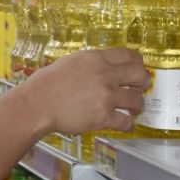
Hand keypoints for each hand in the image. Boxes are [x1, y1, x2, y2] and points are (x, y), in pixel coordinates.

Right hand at [18, 48, 149, 133]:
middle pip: (140, 75)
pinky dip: (129, 124)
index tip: (138, 68)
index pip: (129, 55)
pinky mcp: (103, 116)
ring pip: (137, 100)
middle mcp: (105, 75)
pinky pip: (127, 122)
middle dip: (142, 83)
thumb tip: (106, 66)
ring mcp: (106, 96)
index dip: (138, 63)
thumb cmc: (48, 84)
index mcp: (96, 59)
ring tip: (132, 109)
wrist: (37, 104)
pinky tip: (125, 124)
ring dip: (137, 106)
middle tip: (138, 89)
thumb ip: (92, 63)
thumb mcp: (71, 62)